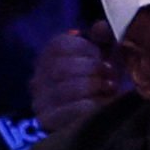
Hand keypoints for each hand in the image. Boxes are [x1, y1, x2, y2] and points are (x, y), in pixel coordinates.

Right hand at [29, 20, 119, 138]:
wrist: (100, 116)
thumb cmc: (102, 77)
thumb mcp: (105, 54)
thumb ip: (103, 38)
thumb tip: (100, 27)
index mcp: (49, 57)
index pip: (59, 45)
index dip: (86, 49)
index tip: (102, 56)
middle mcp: (38, 78)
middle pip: (61, 67)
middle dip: (92, 69)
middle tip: (110, 75)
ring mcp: (40, 101)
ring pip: (66, 90)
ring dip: (94, 87)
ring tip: (108, 89)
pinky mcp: (48, 122)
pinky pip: (71, 111)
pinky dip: (91, 105)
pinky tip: (100, 104)